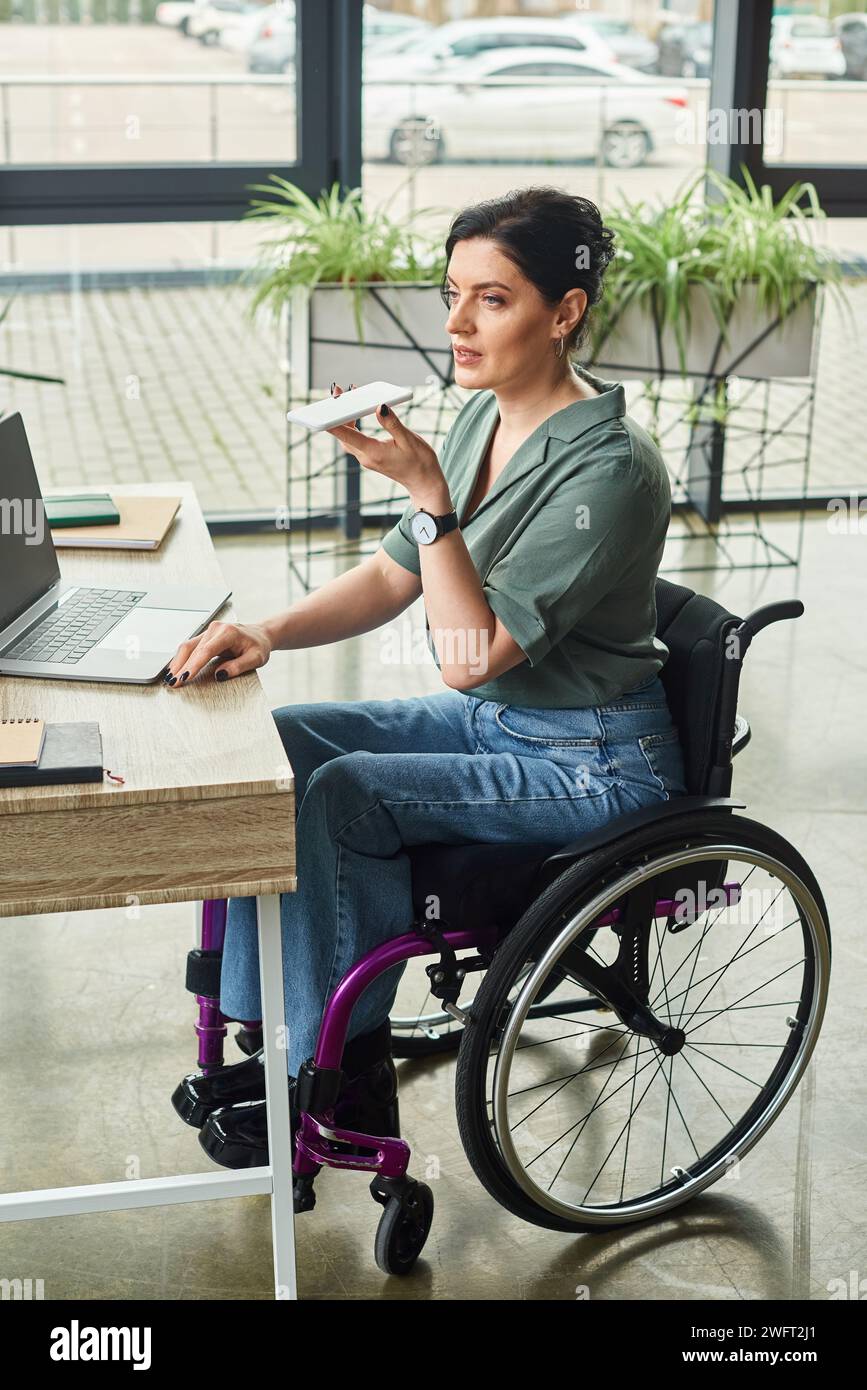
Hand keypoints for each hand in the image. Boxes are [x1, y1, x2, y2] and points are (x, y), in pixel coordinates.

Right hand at [163, 620, 272, 685]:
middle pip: (192, 649)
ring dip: (177, 663)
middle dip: (181, 667)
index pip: (206, 651)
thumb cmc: (259, 646)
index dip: (194, 665)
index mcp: (228, 633)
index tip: (185, 677)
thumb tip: (220, 675)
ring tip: (170, 679)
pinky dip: (181, 658)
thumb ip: (239, 666)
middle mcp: (215, 629)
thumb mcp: (256, 659)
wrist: (260, 635)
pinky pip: (189, 646)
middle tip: (173, 683)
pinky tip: (175, 669)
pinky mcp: (205, 636)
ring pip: (187, 646)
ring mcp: (208, 630)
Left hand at [325, 383, 450, 510]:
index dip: (333, 423)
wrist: (424, 481)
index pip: (347, 436)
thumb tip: (379, 407)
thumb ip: (392, 423)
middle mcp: (366, 457)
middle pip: (343, 435)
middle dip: (337, 413)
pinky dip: (351, 426)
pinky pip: (355, 440)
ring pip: (347, 438)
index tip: (322, 411)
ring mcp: (367, 458)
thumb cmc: (420, 461)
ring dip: (343, 420)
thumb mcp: (408, 439)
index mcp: (374, 453)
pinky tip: (355, 414)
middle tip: (337, 392)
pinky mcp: (370, 457)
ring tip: (346, 398)